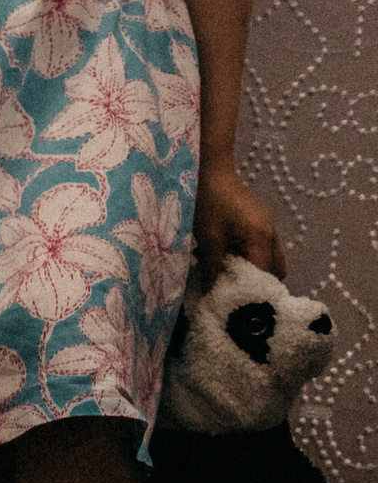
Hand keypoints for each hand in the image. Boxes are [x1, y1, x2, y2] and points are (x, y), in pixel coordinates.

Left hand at [191, 164, 285, 292]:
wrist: (210, 172)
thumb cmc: (208, 202)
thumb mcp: (207, 239)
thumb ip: (212, 267)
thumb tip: (213, 294)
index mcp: (262, 239)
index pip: (266, 277)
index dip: (252, 295)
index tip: (236, 310)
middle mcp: (271, 236)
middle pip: (275, 272)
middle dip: (256, 287)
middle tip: (233, 299)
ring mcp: (266, 230)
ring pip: (268, 262)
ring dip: (251, 275)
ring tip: (227, 284)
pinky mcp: (258, 226)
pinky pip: (259, 251)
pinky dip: (247, 262)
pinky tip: (225, 265)